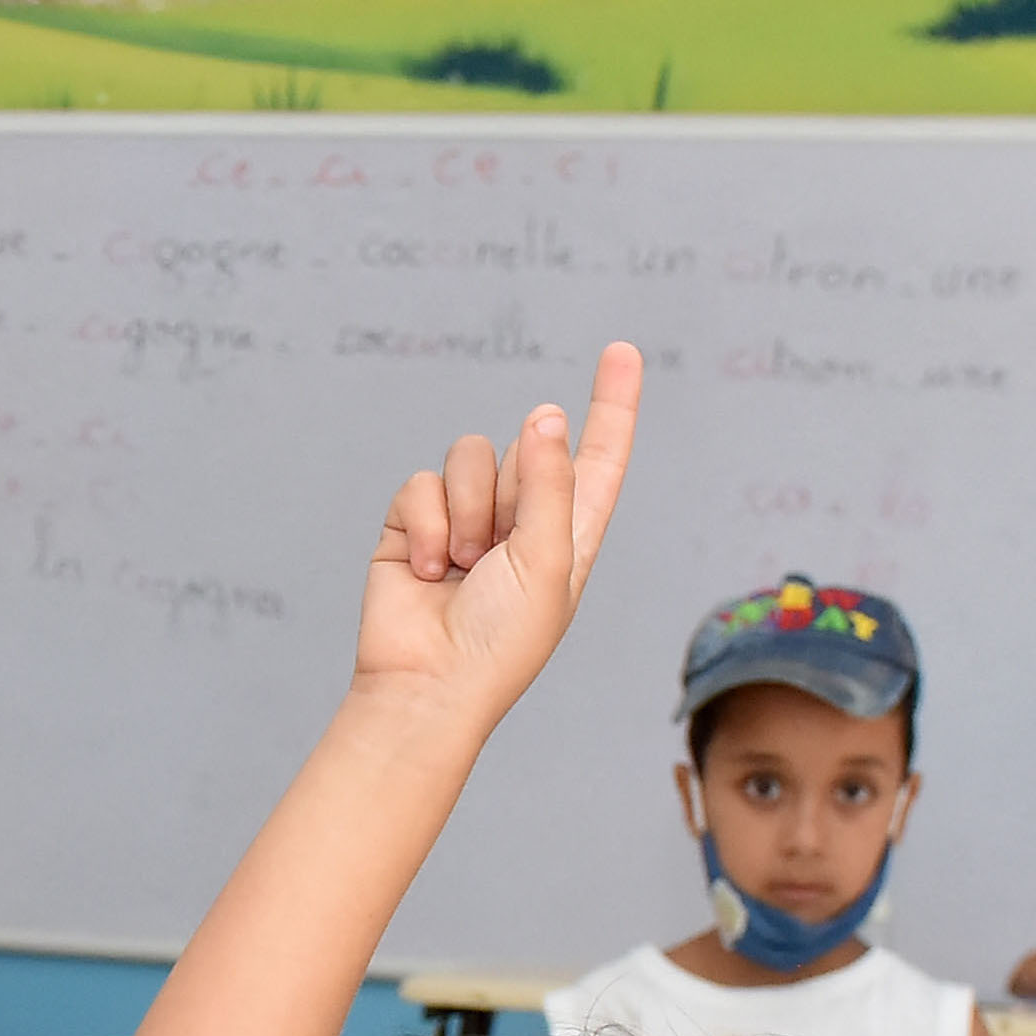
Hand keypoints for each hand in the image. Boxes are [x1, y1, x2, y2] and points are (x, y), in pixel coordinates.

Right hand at [354, 341, 641, 725]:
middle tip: (497, 554)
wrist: (427, 683)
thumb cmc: (500, 643)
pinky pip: (421, 483)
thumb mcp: (548, 561)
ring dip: (467, 510)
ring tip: (462, 567)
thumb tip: (545, 415)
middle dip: (509, 490)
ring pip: (469, 455)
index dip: (612, 405)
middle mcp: (520, 519)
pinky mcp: (414, 523)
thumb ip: (550, 483)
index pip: (599, 457)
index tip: (622, 351)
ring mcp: (465, 519)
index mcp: (569, 533)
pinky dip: (425, 524)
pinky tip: (427, 568)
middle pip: (524, 447)